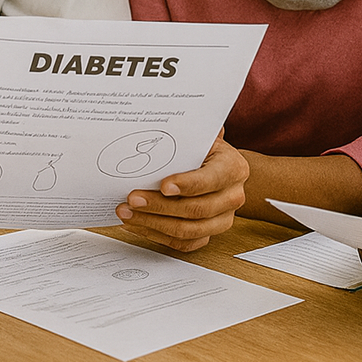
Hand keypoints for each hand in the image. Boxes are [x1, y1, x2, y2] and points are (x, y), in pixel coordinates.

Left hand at [116, 133, 247, 252]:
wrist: (219, 169)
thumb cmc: (204, 150)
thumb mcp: (201, 136)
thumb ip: (189, 132)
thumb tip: (171, 117)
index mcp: (234, 168)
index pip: (211, 180)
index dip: (187, 185)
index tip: (162, 185)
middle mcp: (233, 197)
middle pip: (196, 209)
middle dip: (159, 206)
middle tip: (131, 198)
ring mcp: (223, 220)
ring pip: (188, 230)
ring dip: (152, 223)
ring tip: (127, 213)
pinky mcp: (209, 235)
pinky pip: (183, 244)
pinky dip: (157, 236)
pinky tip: (137, 225)